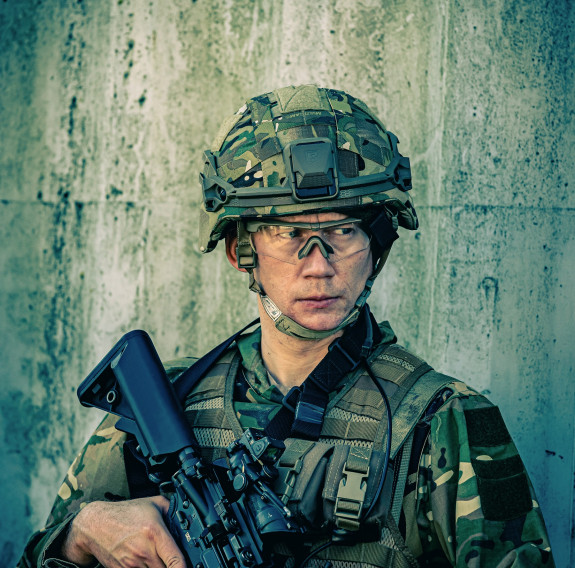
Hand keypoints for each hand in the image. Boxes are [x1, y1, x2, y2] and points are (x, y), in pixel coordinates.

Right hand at [61, 495, 184, 567]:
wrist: (96, 525)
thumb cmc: (124, 513)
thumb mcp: (152, 503)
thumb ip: (171, 509)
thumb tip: (184, 516)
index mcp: (154, 533)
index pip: (175, 560)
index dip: (183, 567)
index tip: (187, 566)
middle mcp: (144, 551)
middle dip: (170, 564)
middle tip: (170, 557)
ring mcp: (132, 564)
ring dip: (158, 566)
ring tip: (156, 556)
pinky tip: (146, 560)